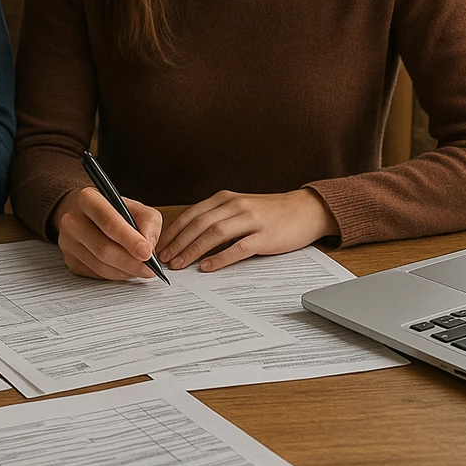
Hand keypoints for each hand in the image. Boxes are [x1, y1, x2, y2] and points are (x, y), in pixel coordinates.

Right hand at [50, 186, 162, 280]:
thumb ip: (148, 222)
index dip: (129, 239)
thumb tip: (149, 247)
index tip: (147, 253)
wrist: (84, 214)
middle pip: (103, 248)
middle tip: (150, 269)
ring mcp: (67, 242)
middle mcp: (72, 220)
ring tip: (141, 269)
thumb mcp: (135, 206)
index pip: (108, 222)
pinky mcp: (69, 260)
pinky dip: (116, 275)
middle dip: (131, 262)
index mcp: (87, 199)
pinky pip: (96, 274)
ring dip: (125, 271)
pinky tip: (126, 269)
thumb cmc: (112, 210)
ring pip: (100, 265)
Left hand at [157, 188, 338, 272]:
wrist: (304, 210)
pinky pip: (238, 247)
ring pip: (214, 234)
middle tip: (164, 258)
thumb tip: (189, 238)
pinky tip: (207, 267)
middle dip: (179, 242)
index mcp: (225, 198)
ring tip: (180, 264)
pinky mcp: (264, 236)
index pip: (192, 214)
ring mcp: (251, 220)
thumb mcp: (239, 207)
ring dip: (193, 250)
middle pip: (199, 224)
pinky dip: (220, 258)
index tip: (161, 245)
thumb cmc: (269, 212)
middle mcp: (235, 205)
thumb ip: (217, 217)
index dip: (174, 231)